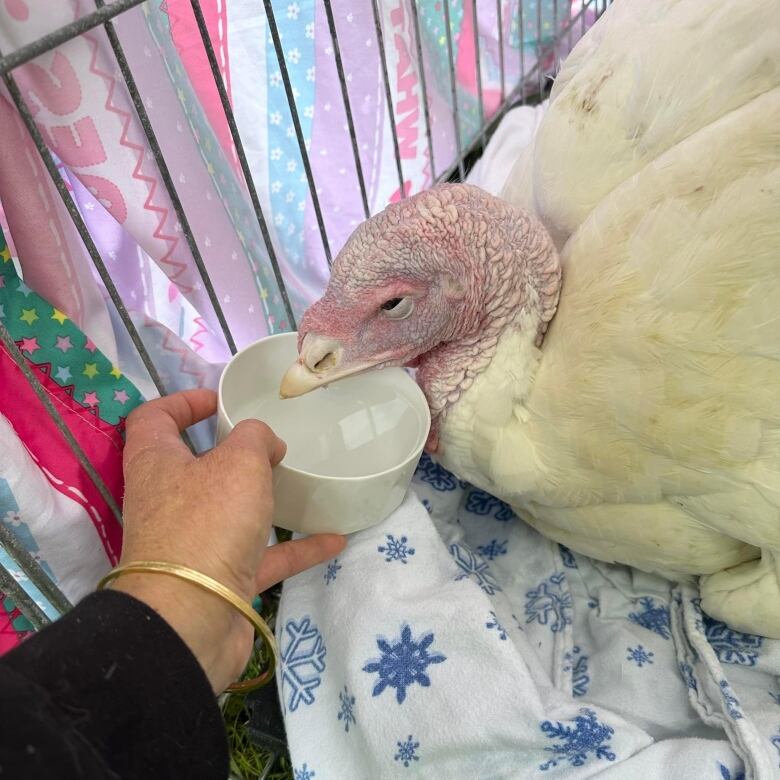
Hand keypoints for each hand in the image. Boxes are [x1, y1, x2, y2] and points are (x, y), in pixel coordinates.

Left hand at [112, 389, 344, 692]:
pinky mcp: (219, 578)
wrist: (191, 622)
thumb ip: (255, 438)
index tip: (221, 400)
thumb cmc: (207, 524)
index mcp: (157, 464)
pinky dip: (296, 547)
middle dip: (229, 452)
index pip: (154, 419)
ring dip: (262, 499)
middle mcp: (169, 500)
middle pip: (193, 465)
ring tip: (299, 484)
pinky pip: (262, 556)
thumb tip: (263, 443)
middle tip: (267, 443)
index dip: (182, 401)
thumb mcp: (238, 463)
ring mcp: (193, 542)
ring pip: (229, 510)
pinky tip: (334, 540)